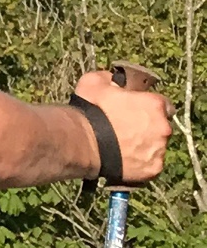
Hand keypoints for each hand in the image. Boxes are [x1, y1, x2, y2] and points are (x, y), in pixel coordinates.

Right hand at [75, 65, 170, 184]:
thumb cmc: (92, 111)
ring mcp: (160, 150)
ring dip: (145, 145)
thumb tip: (113, 80)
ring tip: (123, 145)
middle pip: (161, 126)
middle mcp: (163, 127)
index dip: (149, 106)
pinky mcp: (154, 169)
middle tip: (127, 128)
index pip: (163, 103)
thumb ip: (109, 78)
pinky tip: (125, 159)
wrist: (85, 144)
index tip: (137, 109)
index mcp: (155, 104)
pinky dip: (141, 162)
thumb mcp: (94, 82)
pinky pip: (150, 164)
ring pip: (157, 146)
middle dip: (148, 126)